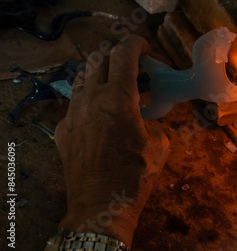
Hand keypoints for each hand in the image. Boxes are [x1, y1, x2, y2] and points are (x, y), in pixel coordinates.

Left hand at [55, 35, 168, 245]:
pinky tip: (100, 117)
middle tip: (132, 68)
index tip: (145, 47)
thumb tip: (148, 118)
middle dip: (118, 57)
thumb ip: (154, 122)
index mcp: (118, 100)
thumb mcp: (159, 145)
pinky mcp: (62, 130)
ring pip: (83, 78)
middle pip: (100, 60)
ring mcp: (73, 114)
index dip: (135, 44)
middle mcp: (91, 100)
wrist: (101, 206)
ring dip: (101, 75)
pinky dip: (90, 100)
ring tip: (115, 88)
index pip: (123, 55)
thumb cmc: (136, 176)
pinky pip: (75, 103)